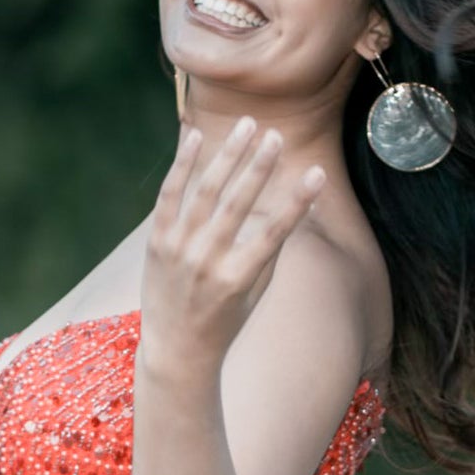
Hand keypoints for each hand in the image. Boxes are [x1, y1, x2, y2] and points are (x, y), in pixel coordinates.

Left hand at [142, 116, 324, 364]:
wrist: (177, 348)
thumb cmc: (226, 320)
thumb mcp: (256, 293)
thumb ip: (272, 250)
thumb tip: (297, 206)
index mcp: (239, 278)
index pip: (275, 232)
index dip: (298, 201)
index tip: (318, 174)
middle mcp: (208, 262)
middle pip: (238, 205)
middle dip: (259, 167)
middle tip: (276, 135)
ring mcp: (178, 251)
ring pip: (204, 192)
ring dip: (227, 155)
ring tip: (247, 125)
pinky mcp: (156, 243)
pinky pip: (169, 196)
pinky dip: (182, 165)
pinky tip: (196, 137)